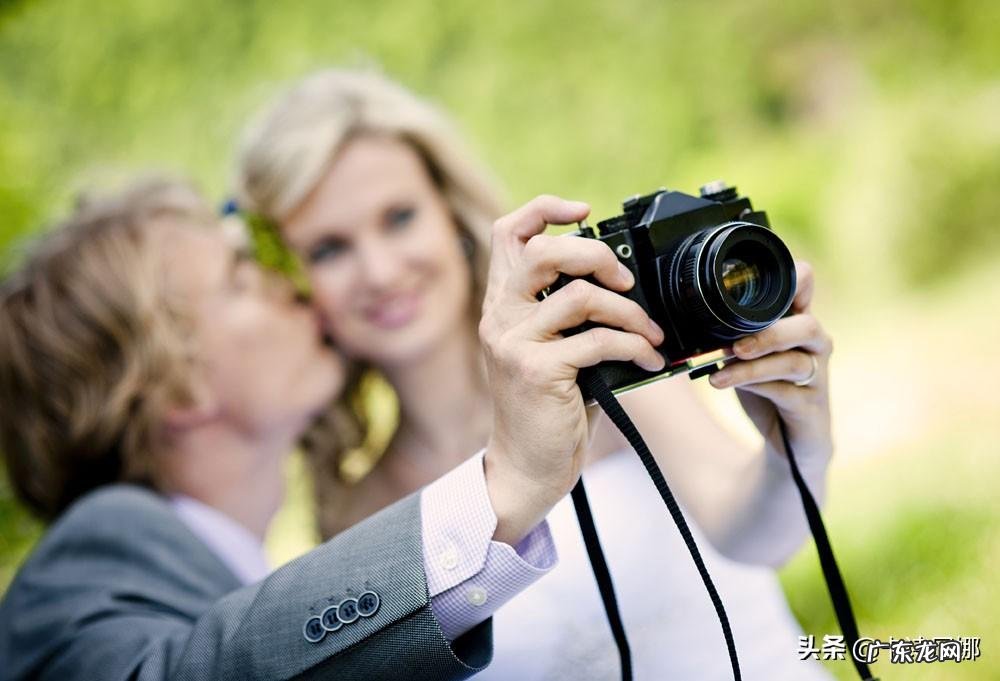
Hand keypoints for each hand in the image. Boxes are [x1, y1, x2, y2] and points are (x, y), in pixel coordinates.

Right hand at [479, 195, 664, 543]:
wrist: (527, 466)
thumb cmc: (547, 407)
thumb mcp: (550, 349)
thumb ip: (565, 312)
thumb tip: (621, 278)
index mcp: (501, 304)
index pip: (507, 232)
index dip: (544, 209)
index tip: (583, 212)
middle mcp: (500, 317)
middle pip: (543, 251)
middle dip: (596, 255)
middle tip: (625, 281)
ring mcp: (514, 344)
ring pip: (579, 296)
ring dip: (630, 312)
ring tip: (651, 333)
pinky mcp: (537, 372)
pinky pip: (599, 341)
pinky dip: (636, 347)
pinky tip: (651, 361)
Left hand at [708, 260, 833, 462]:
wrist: (788, 441)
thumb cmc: (767, 388)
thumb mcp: (746, 355)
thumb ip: (731, 333)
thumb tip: (690, 316)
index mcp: (798, 320)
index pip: (805, 283)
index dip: (788, 277)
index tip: (749, 284)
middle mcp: (815, 344)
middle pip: (807, 325)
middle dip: (769, 333)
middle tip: (734, 345)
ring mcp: (817, 375)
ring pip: (794, 362)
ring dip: (753, 365)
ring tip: (721, 368)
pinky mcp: (810, 406)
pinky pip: (786, 392)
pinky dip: (754, 386)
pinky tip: (726, 384)